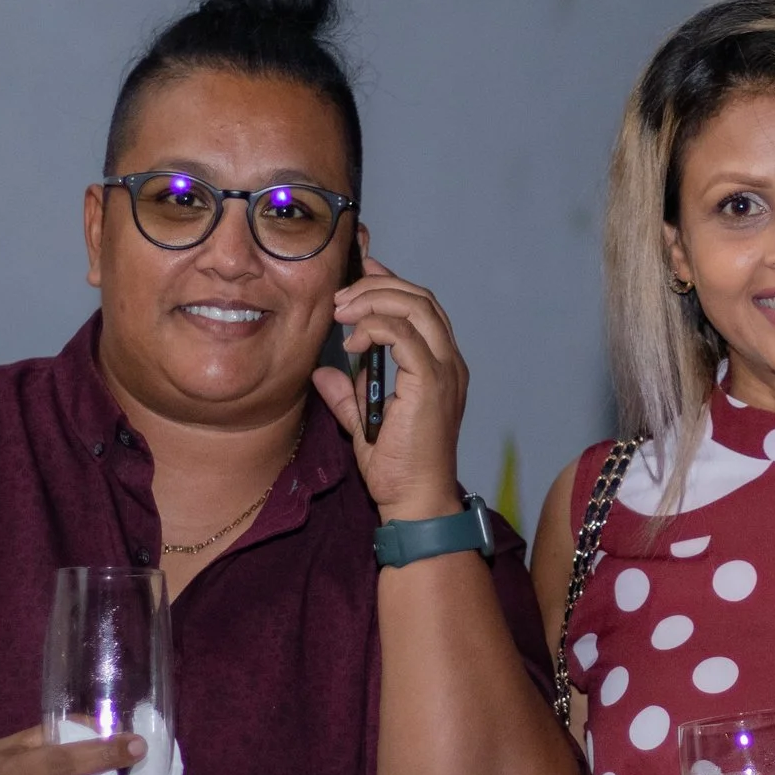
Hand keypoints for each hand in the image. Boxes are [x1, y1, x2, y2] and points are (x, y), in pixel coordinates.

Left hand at [311, 254, 468, 520]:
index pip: (421, 308)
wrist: (415, 501)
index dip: (389, 283)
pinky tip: (351, 341)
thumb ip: (348, 395)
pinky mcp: (432, 382)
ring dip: (374, 299)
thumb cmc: (398, 470)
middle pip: (421, 297)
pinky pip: (405, 335)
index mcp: (440, 366)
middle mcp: (450, 362)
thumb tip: (324, 372)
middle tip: (340, 295)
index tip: (358, 273)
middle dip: (378, 285)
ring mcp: (445, 370)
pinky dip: (375, 327)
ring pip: (417, 306)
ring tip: (341, 310)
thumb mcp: (365, 423)